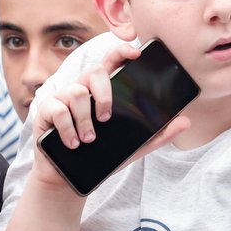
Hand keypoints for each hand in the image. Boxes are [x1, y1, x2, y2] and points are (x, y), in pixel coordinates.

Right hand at [31, 41, 189, 187]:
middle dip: (103, 94)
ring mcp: (62, 98)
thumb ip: (156, 135)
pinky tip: (73, 142)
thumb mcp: (131, 147)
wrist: (67, 178)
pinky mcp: (46, 111)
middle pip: (93, 71)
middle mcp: (82, 89)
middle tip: (106, 118)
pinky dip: (67, 127)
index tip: (135, 53)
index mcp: (101, 91)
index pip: (110, 62)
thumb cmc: (99, 156)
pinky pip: (57, 109)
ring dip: (84, 119)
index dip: (121, 52)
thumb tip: (185, 122)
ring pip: (76, 92)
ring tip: (89, 139)